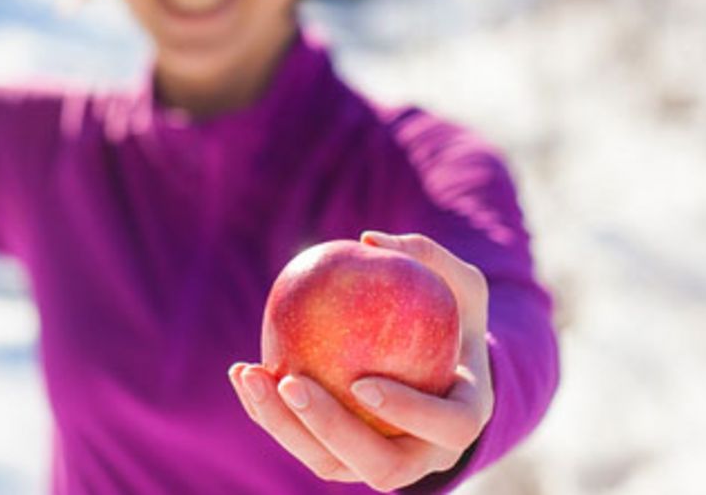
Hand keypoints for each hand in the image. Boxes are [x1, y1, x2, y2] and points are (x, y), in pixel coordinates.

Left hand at [229, 232, 492, 491]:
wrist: (439, 367)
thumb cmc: (451, 316)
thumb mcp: (457, 282)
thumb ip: (426, 256)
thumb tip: (368, 238)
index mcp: (464, 418)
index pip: (448, 428)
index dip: (409, 412)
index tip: (363, 382)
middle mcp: (425, 455)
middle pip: (381, 465)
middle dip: (330, 430)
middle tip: (293, 383)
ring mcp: (380, 464)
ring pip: (329, 463)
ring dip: (283, 426)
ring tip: (251, 376)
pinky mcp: (342, 459)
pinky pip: (302, 442)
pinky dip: (269, 413)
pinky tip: (241, 372)